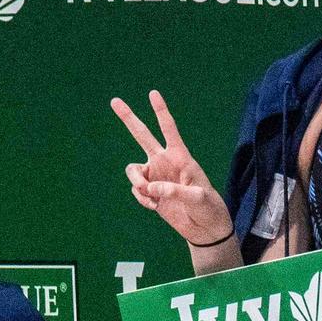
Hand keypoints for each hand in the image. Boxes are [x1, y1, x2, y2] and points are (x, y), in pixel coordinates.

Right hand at [111, 91, 232, 245]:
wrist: (203, 227)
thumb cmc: (207, 207)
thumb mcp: (197, 198)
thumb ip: (174, 190)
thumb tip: (150, 186)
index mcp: (181, 157)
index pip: (169, 129)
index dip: (161, 111)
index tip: (153, 93)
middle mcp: (165, 162)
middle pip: (142, 135)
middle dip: (128, 118)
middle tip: (114, 101)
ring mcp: (155, 175)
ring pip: (132, 170)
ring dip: (137, 183)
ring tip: (151, 196)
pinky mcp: (150, 191)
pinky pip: (136, 189)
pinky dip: (142, 199)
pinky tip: (156, 206)